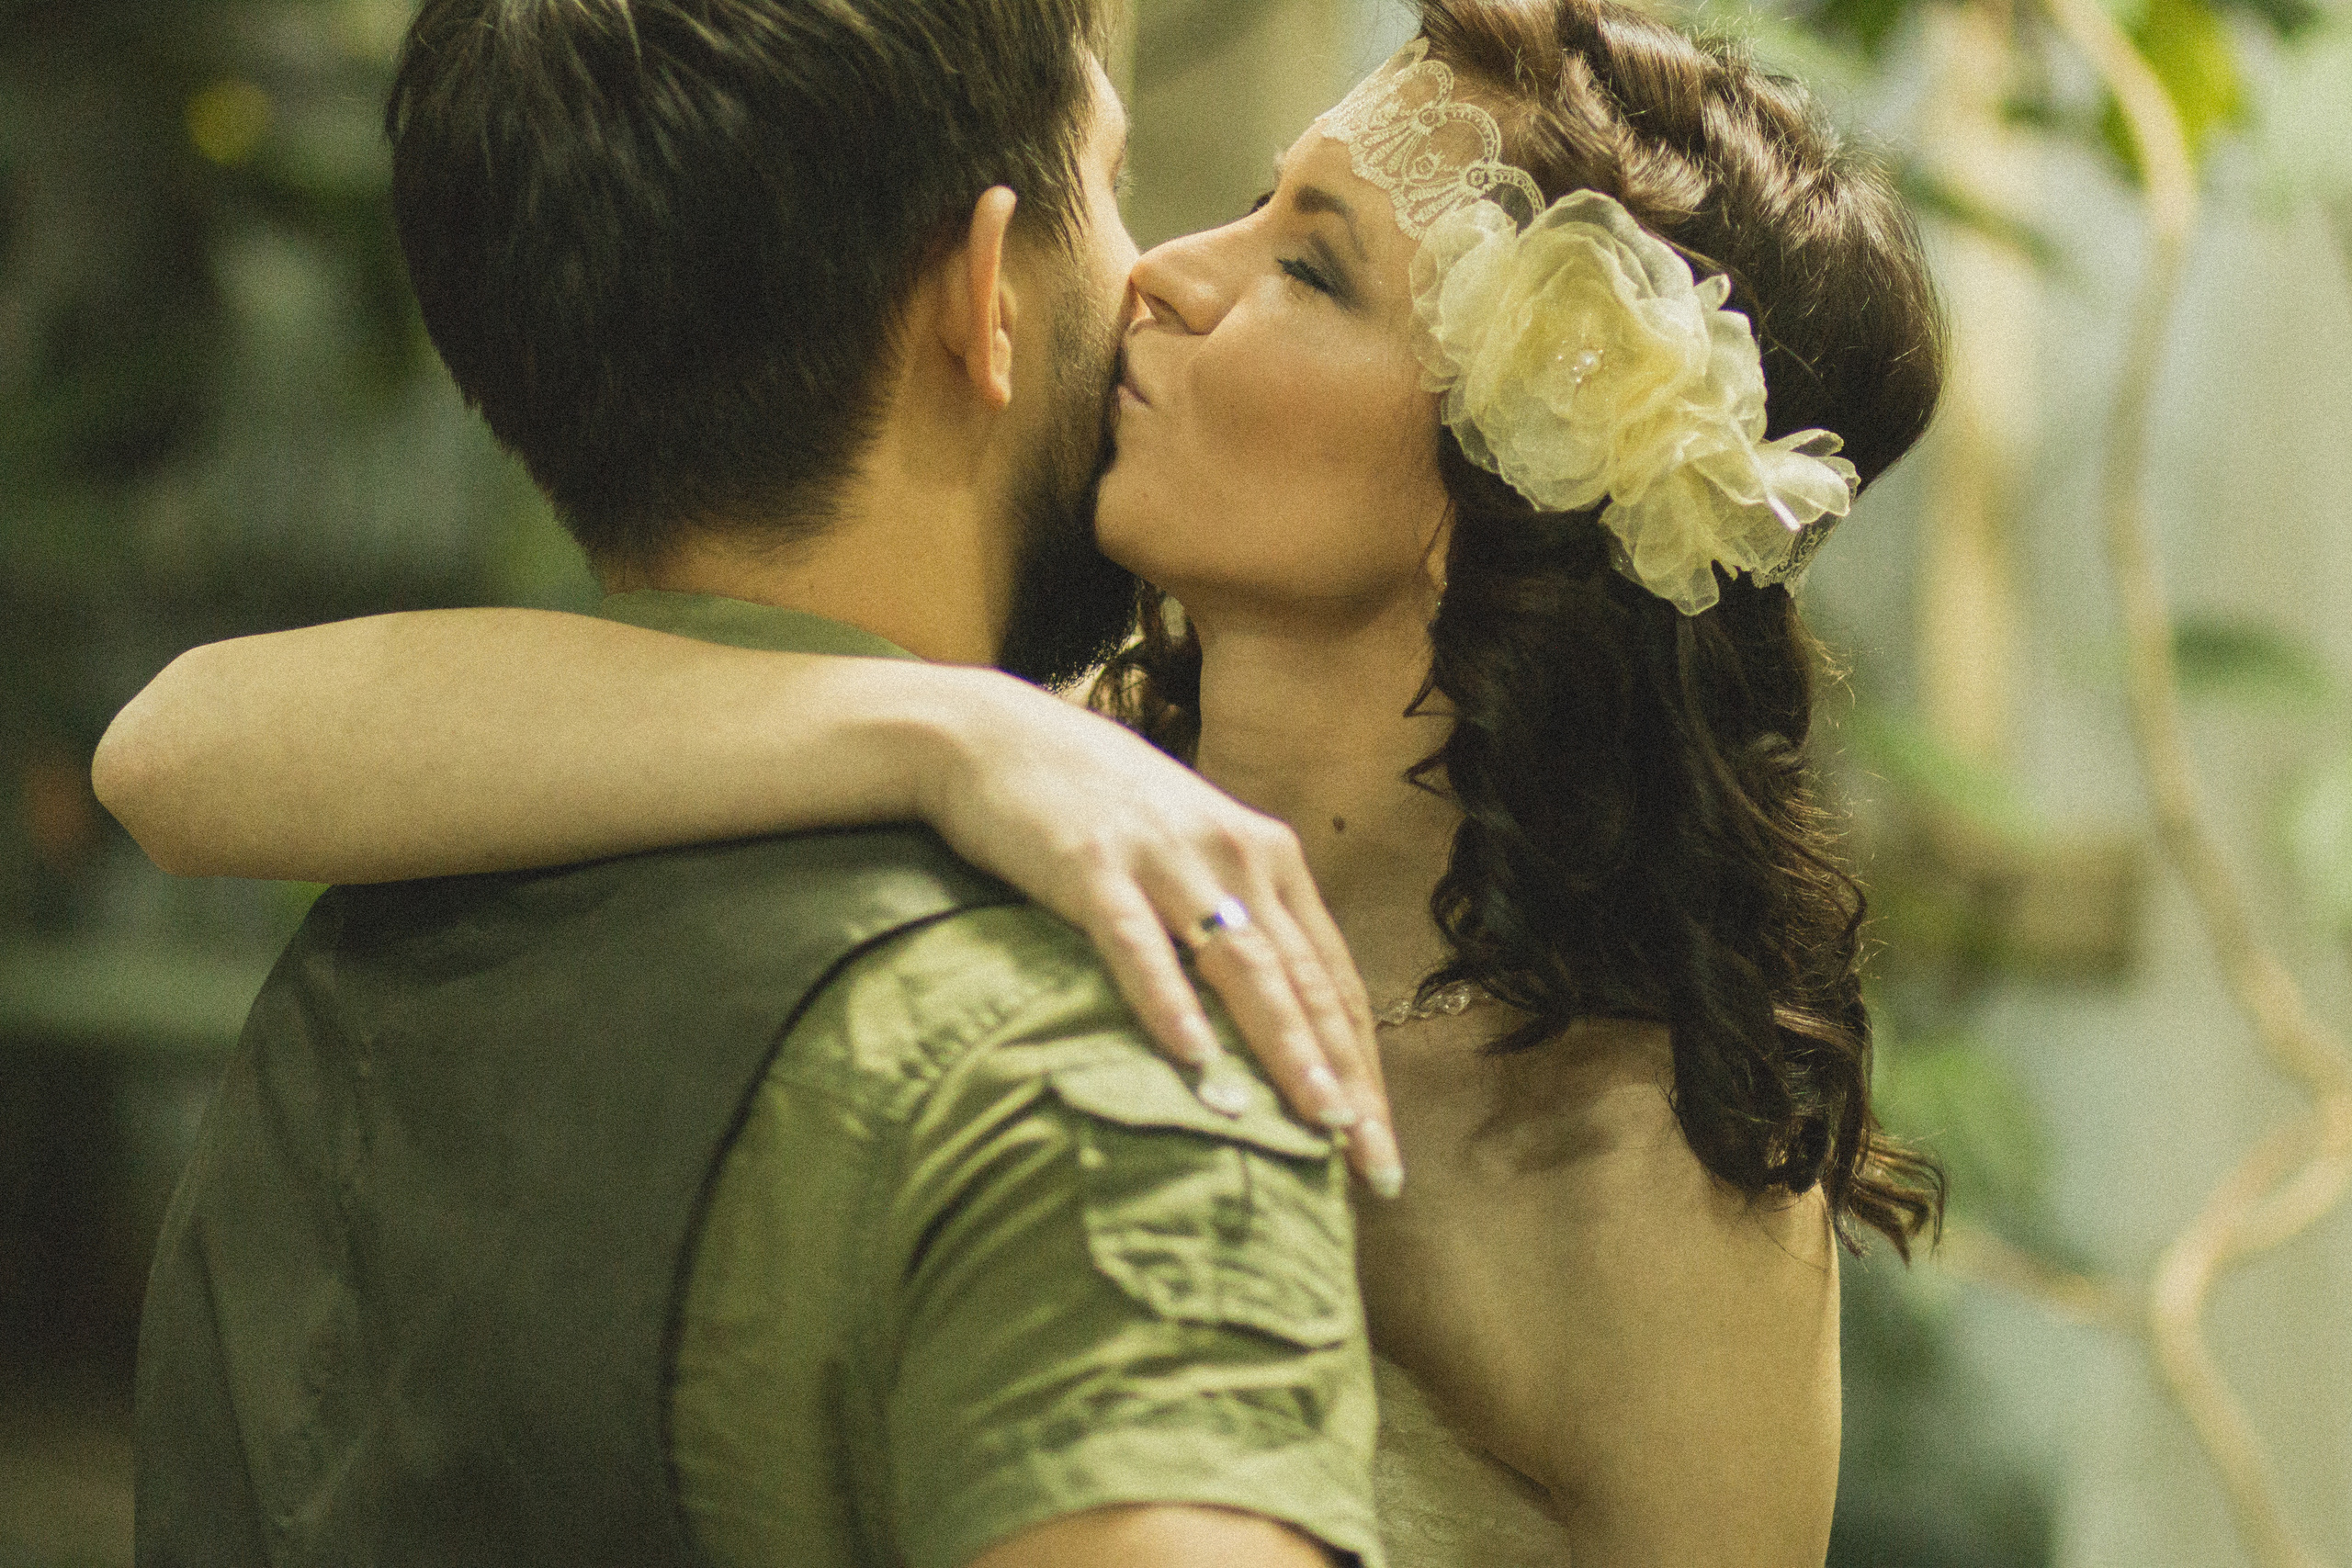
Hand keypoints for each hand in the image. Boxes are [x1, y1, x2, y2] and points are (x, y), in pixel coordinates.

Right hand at [917, 673, 1400, 1195]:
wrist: (995, 735)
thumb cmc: (1095, 804)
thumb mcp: (1189, 851)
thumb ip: (1235, 918)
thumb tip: (1276, 1019)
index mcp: (1267, 856)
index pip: (1333, 976)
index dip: (1362, 1061)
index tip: (1379, 1143)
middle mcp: (1234, 853)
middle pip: (1305, 984)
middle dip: (1346, 1079)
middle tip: (1375, 1167)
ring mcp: (1165, 858)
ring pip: (1243, 966)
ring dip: (1285, 1049)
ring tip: (1318, 1122)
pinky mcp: (1092, 865)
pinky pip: (1138, 944)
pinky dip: (1169, 1001)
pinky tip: (1192, 1057)